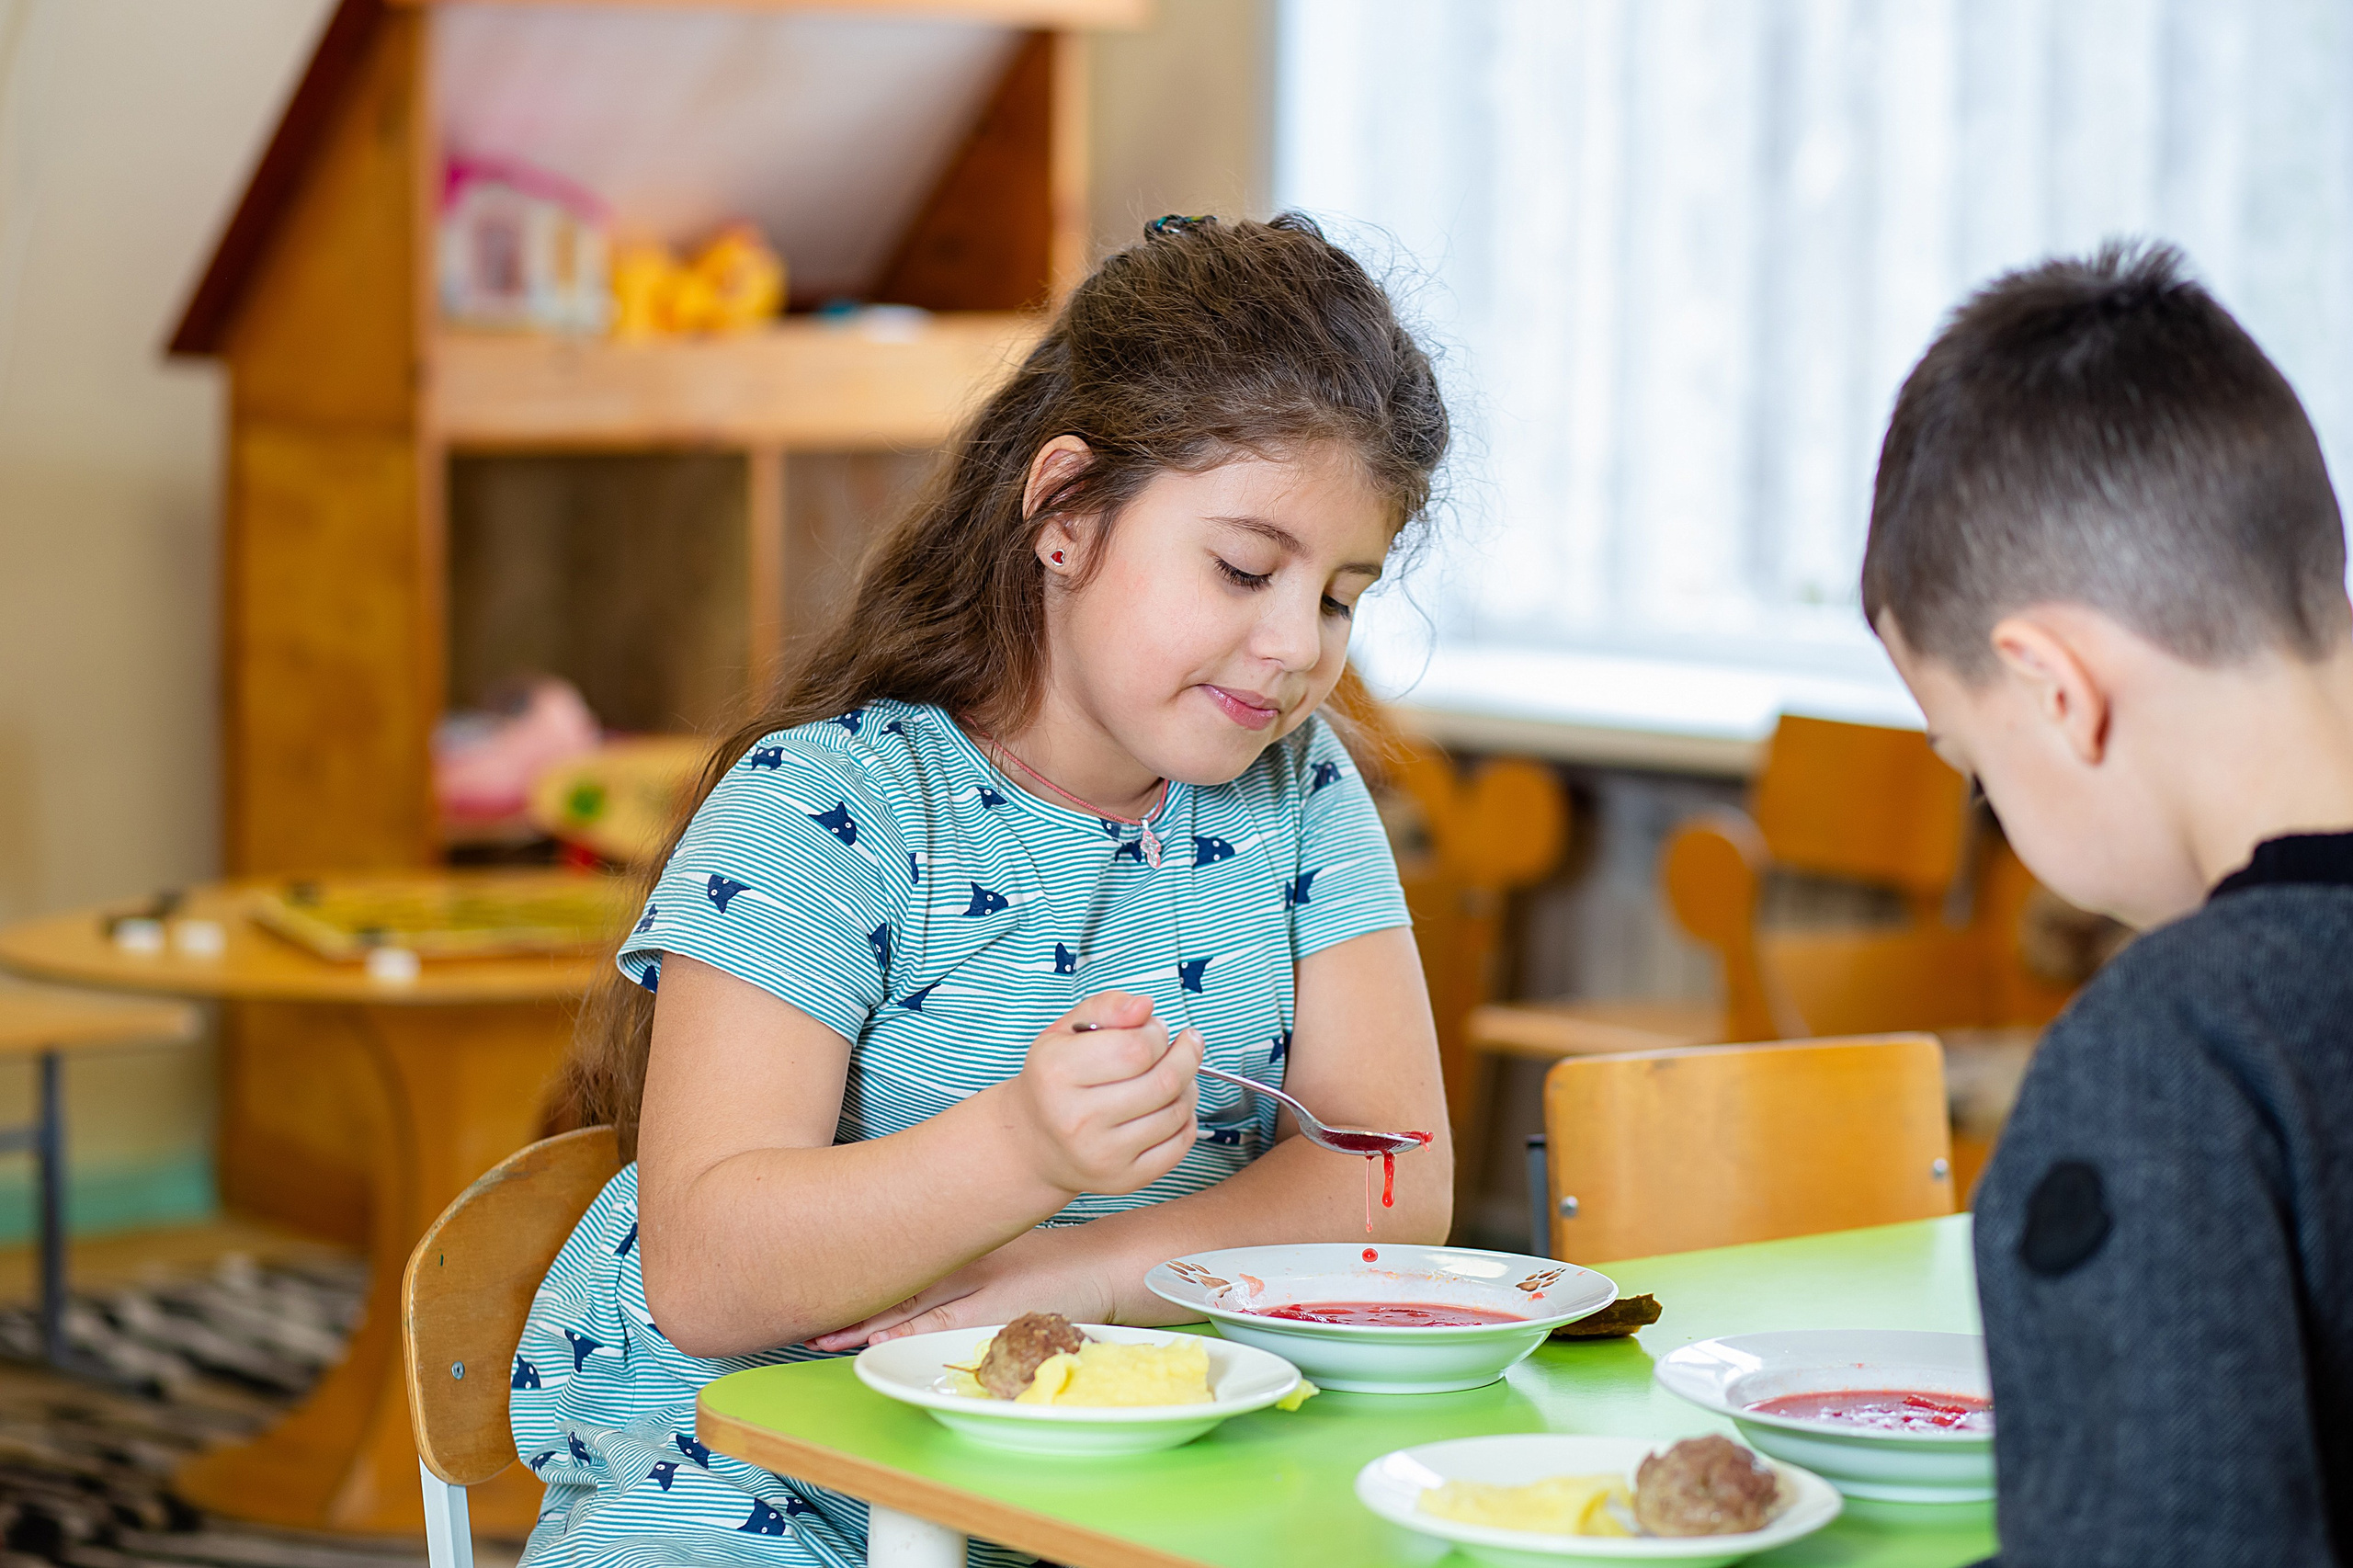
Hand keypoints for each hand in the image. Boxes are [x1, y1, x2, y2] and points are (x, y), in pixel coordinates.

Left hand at [809, 1227, 1116, 1349]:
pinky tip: (885, 1347)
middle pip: (895, 1285)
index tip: (810, 1276)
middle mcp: (964, 1262)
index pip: (897, 1256)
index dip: (852, 1271)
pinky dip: (913, 1339)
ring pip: (913, 1310)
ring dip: (868, 1328)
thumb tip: (902, 1257)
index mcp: (961, 1244)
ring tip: (826, 1338)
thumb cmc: (1047, 1258)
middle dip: (848, 1307)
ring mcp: (981, 1291)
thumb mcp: (997, 1243)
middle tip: (804, 1320)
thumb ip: (956, 1255)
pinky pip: (948, 1330)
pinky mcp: (1001, 1316)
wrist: (1104, 1264)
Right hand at [1000, 992, 1201, 1199]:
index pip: (1137, 1047)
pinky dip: (1187, 1120)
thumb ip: (1108, 1007)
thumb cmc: (1055, 1079)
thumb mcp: (1066, 1031)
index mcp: (1057, 1072)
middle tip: (1184, 1046)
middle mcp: (1076, 1118)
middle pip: (1163, 1081)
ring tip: (1175, 1075)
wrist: (1033, 1143)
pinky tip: (1172, 1106)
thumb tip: (1145, 1006)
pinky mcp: (1122, 1179)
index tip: (1154, 1030)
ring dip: (1188, 1086)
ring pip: (1176, 1112)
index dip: (1157, 1033)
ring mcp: (1101, 1154)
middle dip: (1185, 1056)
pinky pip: (1179, 1145)